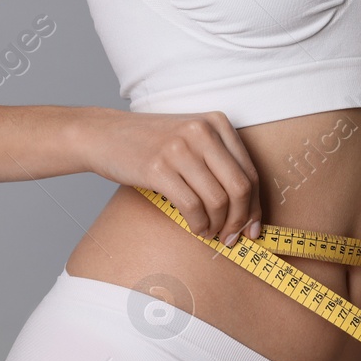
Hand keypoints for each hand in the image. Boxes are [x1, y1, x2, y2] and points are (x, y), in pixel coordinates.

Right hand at [85, 108, 262, 244]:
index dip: (255, 206)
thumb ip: (219, 164)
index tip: (254, 228)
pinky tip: (196, 228)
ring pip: (217, 200)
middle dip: (240, 220)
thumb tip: (248, 211)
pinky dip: (199, 224)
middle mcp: (202, 131)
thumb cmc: (152, 143)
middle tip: (233, 237)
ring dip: (218, 226)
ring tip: (210, 233)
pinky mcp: (158, 167)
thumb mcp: (191, 139)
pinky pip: (192, 206)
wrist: (104, 134)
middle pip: (240, 187)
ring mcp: (179, 149)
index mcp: (217, 123)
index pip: (250, 172)